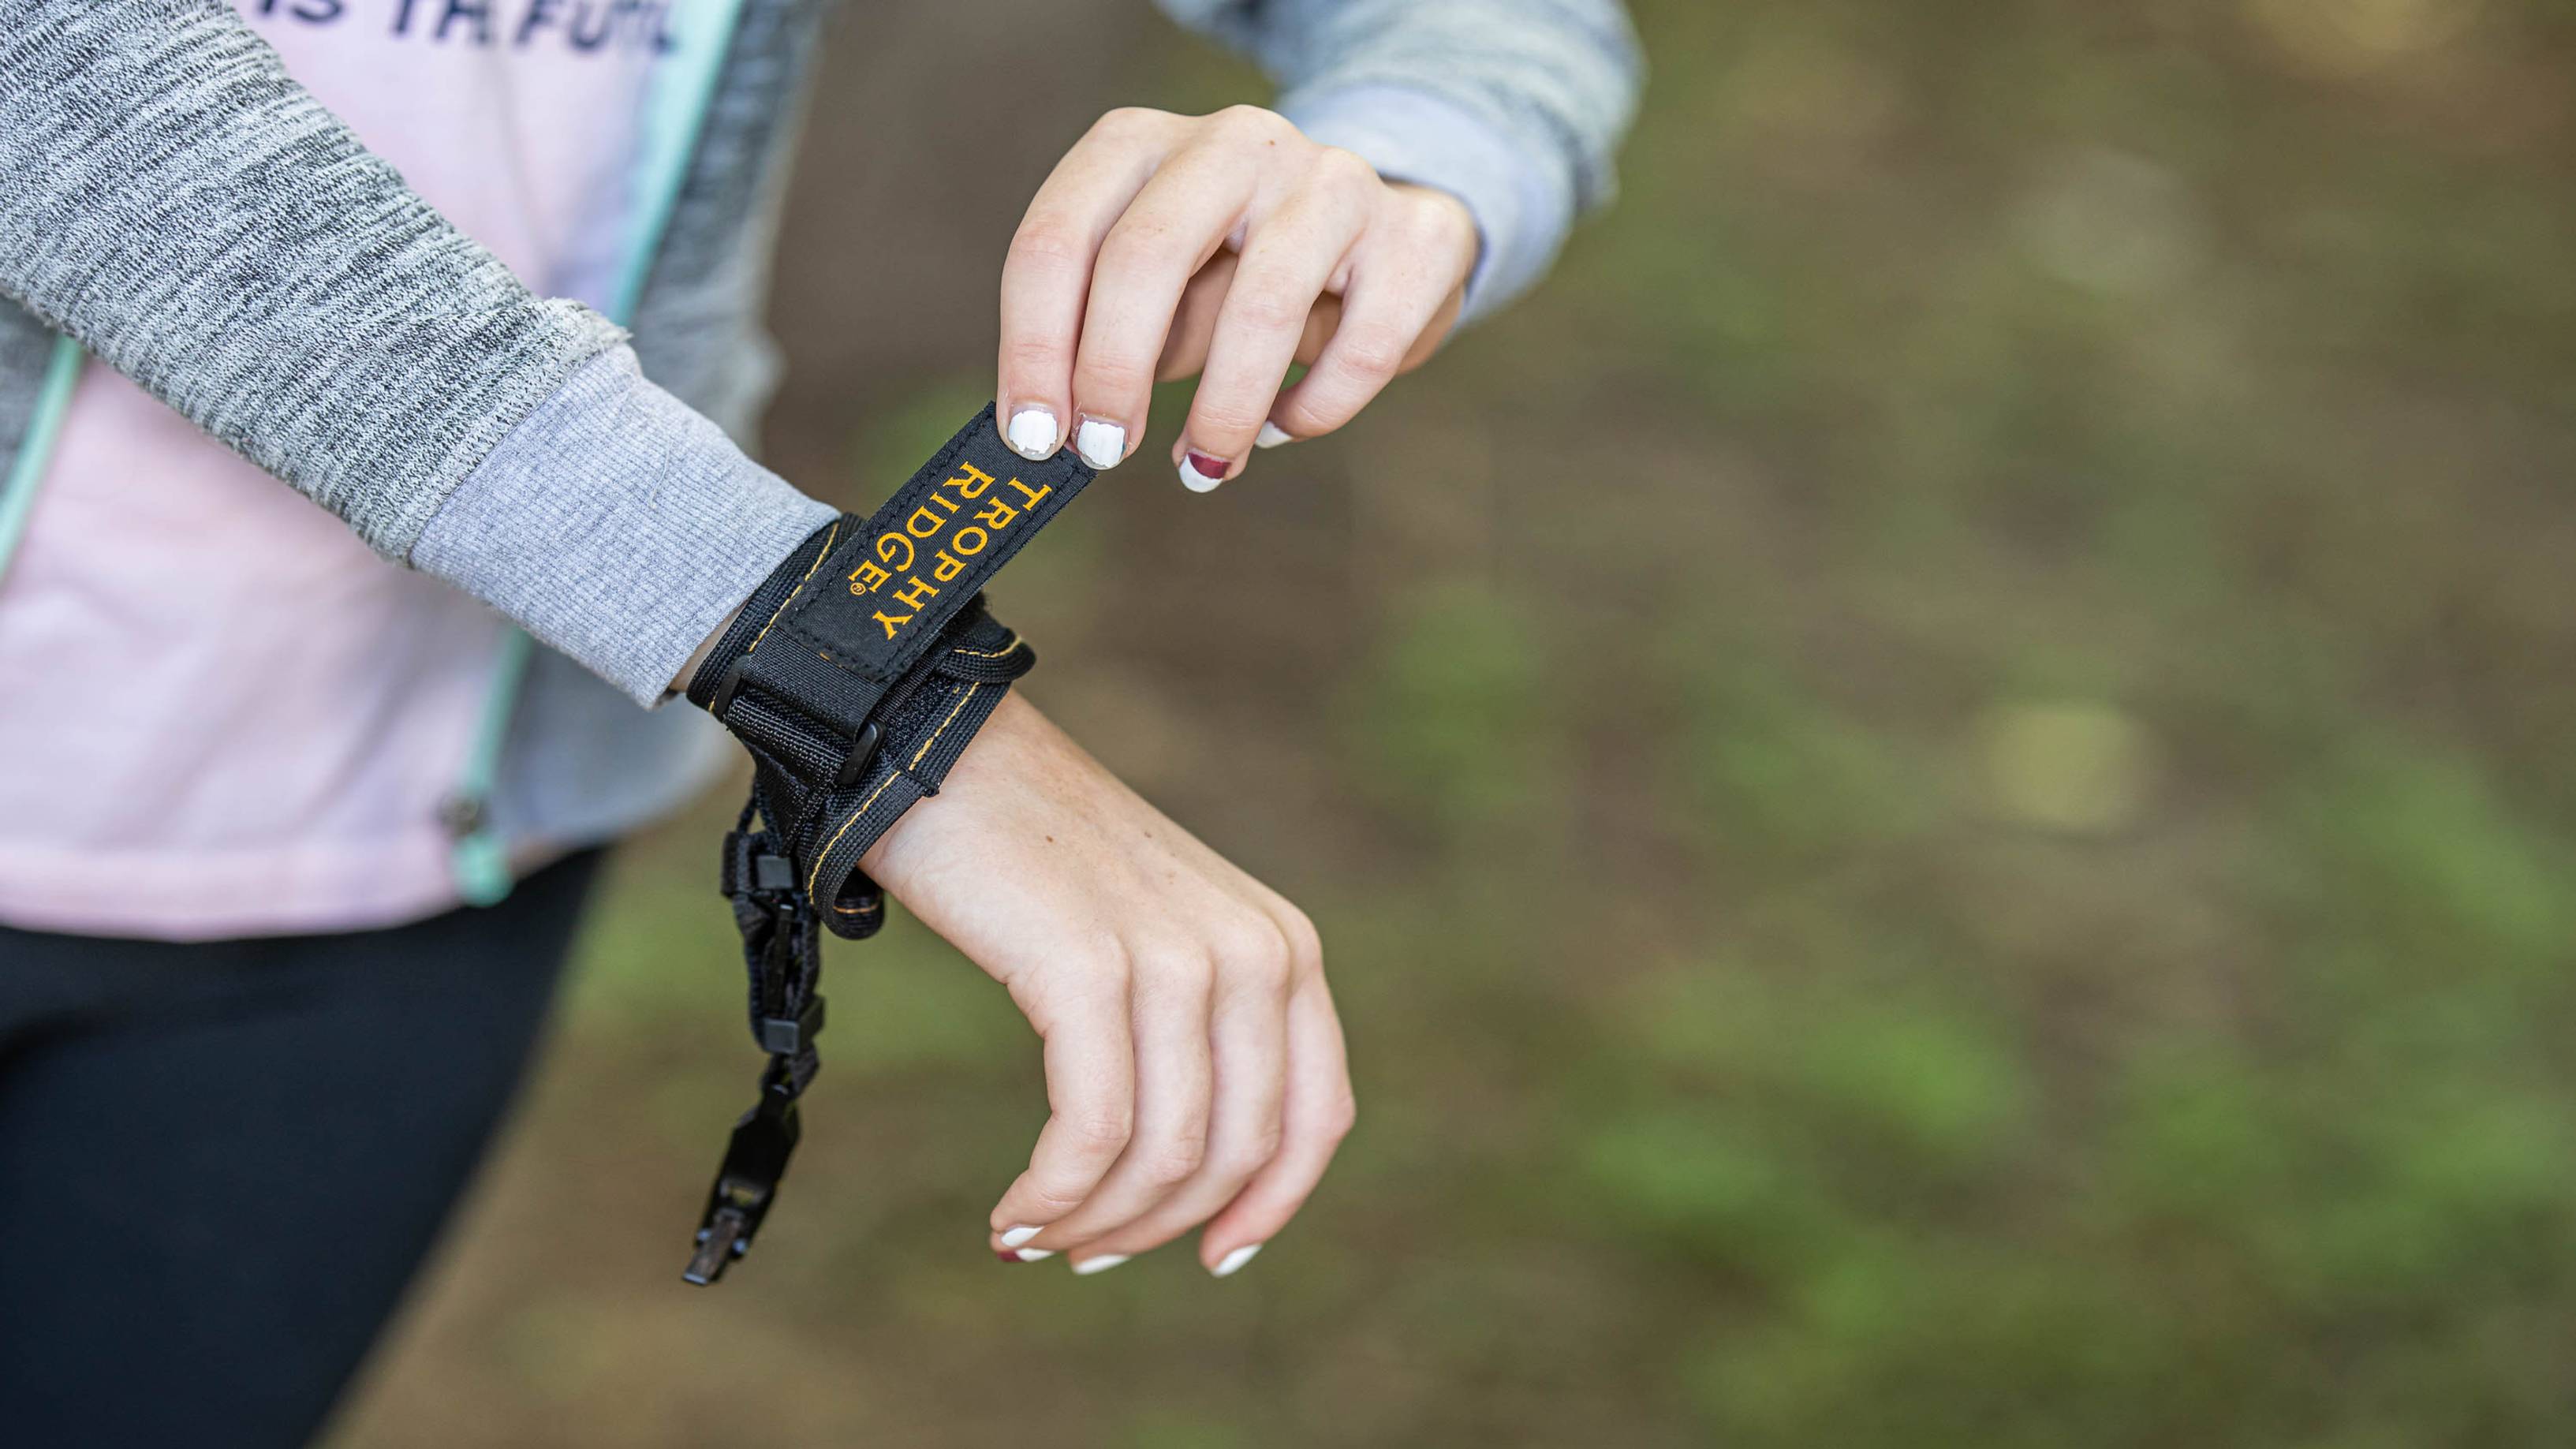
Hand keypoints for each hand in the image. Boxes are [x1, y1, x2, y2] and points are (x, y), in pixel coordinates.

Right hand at [860, 691, 1353, 1274]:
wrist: (940, 753)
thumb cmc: (1038, 860)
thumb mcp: (1162, 935)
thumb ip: (1202, 1027)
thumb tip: (1188, 1177)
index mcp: (1285, 948)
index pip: (1317, 1118)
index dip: (1269, 1207)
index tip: (1209, 1258)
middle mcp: (1254, 953)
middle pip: (1236, 1153)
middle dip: (1156, 1225)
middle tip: (1080, 1251)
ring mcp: (1178, 959)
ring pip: (1163, 1155)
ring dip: (1093, 1221)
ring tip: (1033, 1236)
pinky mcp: (1090, 969)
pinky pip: (1093, 1129)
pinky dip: (1052, 1193)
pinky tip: (1012, 1214)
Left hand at [997, 104, 1478, 489]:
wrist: (1387, 231)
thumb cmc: (1238, 271)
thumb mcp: (1160, 288)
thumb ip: (1110, 337)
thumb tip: (1060, 430)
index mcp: (1142, 141)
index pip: (1060, 236)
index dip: (1034, 346)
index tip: (1032, 438)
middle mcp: (1234, 141)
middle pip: (1147, 254)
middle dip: (1112, 371)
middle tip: (1102, 452)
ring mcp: (1332, 181)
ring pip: (1261, 305)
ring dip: (1219, 409)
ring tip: (1200, 465)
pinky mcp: (1416, 238)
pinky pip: (1360, 349)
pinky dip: (1313, 408)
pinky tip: (1282, 426)